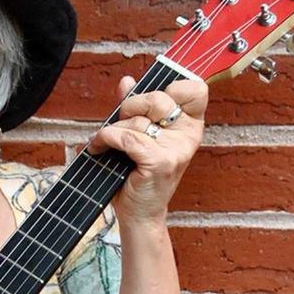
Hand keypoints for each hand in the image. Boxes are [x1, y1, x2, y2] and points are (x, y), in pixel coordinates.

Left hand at [87, 74, 207, 225]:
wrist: (139, 212)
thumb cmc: (138, 174)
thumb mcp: (140, 136)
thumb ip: (134, 108)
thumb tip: (126, 81)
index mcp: (191, 124)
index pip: (195, 89)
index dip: (171, 87)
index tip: (149, 102)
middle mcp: (189, 135)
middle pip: (158, 98)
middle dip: (131, 105)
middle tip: (119, 120)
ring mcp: (177, 150)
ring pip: (138, 121)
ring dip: (113, 130)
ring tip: (104, 142)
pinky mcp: (160, 162)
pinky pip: (128, 138)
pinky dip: (108, 139)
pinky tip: (99, 147)